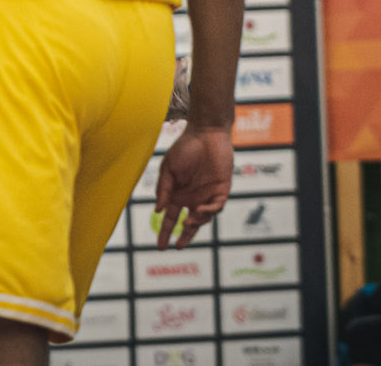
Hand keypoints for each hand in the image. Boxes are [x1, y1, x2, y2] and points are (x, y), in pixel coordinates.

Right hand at [154, 126, 232, 247]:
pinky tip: (200, 211)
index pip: (171, 218)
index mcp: (178, 193)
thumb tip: (159, 210)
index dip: (165, 231)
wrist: (206, 134)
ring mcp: (208, 195)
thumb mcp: (168, 168)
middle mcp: (193, 198)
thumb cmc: (185, 148)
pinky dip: (209, 212)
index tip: (160, 246)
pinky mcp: (221, 191)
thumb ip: (163, 189)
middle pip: (190, 224)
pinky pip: (216, 207)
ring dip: (196, 223)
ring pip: (203, 218)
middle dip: (184, 237)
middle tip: (178, 247)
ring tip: (188, 223)